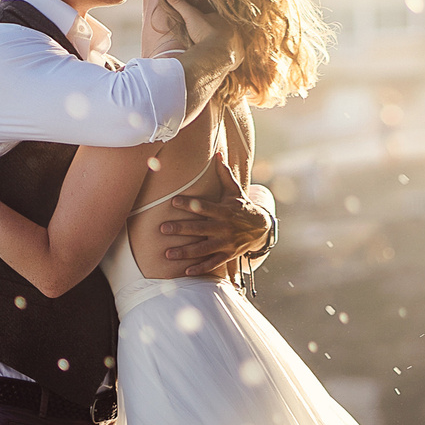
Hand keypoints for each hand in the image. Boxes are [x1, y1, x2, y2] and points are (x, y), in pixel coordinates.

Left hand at [154, 156, 271, 277]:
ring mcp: (226, 243)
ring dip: (185, 252)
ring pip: (203, 249)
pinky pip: (213, 263)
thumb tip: (218, 152)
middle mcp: (224, 228)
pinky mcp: (228, 255)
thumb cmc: (242, 206)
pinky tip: (185, 272)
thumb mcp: (234, 191)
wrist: (262, 229)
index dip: (189, 204)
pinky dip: (200, 268)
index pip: (205, 207)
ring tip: (167, 254)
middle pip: (200, 229)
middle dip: (181, 229)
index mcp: (224, 210)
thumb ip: (224, 173)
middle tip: (162, 229)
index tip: (172, 201)